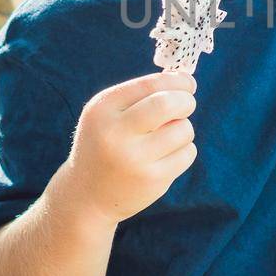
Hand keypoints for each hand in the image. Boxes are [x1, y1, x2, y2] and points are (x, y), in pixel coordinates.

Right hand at [56, 70, 197, 223]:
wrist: (87, 194)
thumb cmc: (106, 144)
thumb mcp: (109, 114)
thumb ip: (142, 94)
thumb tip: (187, 81)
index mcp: (102, 110)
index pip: (150, 85)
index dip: (177, 81)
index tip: (188, 84)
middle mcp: (115, 133)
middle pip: (168, 104)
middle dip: (186, 100)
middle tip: (186, 104)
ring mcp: (134, 159)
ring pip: (184, 130)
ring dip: (184, 129)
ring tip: (167, 137)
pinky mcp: (152, 180)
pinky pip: (187, 153)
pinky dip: (184, 150)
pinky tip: (164, 157)